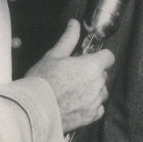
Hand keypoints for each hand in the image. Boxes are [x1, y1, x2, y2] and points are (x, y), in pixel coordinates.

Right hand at [25, 19, 114, 133]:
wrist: (34, 110)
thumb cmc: (42, 82)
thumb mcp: (54, 55)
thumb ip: (68, 39)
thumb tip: (74, 24)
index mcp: (92, 66)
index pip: (108, 57)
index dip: (99, 56)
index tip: (89, 59)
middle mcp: (98, 83)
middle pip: (103, 74)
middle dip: (92, 73)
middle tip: (74, 75)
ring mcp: (95, 101)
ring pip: (101, 92)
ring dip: (92, 90)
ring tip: (73, 90)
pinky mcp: (91, 116)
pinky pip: (98, 108)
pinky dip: (90, 106)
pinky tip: (76, 103)